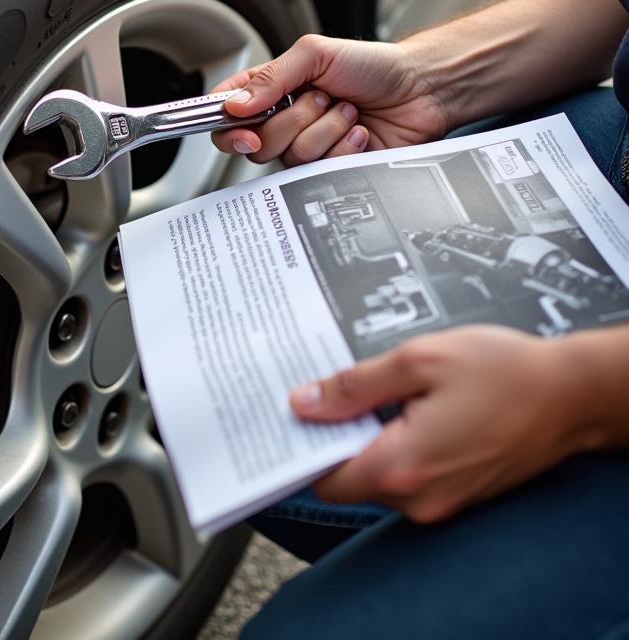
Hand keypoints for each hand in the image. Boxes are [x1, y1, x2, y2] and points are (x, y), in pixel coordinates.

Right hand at [212, 33, 448, 164]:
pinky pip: (320, 171)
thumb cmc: (373, 66)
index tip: (244, 128)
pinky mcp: (331, 168)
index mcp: (271, 91)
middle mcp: (284, 121)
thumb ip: (271, 78)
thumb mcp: (316, 54)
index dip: (226, 125)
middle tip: (321, 98)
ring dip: (325, 129)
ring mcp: (307, 146)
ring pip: (291, 156)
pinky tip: (358, 132)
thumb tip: (236, 106)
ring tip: (347, 110)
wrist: (421, 90)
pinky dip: (343, 148)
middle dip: (293, 120)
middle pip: (256, 143)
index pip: (225, 113)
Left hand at [289, 326, 590, 521]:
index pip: (324, 479)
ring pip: (378, 474)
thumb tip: (304, 403)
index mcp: (404, 467)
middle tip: (323, 389)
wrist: (572, 394)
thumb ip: (354, 386)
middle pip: (348, 477)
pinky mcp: (457, 492)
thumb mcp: (418, 361)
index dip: (301, 448)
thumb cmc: (505, 372)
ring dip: (365, 436)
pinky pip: (407, 473)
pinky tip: (399, 406)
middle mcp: (421, 497)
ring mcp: (442, 500)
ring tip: (368, 390)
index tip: (288, 416)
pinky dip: (393, 443)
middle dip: (331, 436)